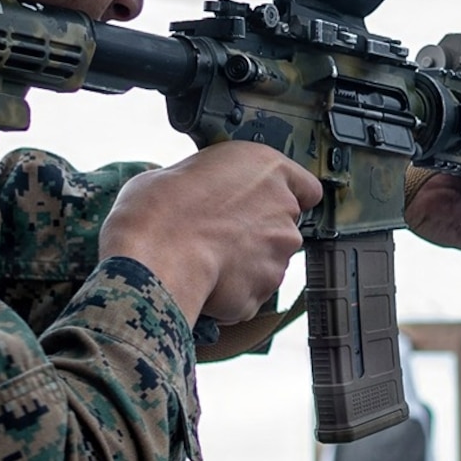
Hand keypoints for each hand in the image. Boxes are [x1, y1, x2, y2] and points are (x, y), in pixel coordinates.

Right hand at [98, 141, 322, 327]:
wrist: (156, 255)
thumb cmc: (159, 208)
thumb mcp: (177, 171)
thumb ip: (206, 182)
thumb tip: (192, 193)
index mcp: (267, 169)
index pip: (305, 186)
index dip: (287, 197)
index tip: (268, 202)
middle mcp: (284, 210)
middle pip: (283, 225)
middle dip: (258, 232)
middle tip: (219, 233)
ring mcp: (279, 253)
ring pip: (269, 260)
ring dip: (247, 262)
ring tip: (206, 259)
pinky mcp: (265, 289)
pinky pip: (251, 291)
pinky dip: (234, 290)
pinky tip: (205, 282)